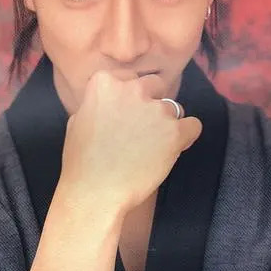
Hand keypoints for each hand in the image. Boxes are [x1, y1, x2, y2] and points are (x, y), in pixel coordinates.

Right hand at [60, 69, 202, 214]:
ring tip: (153, 148)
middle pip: (155, 86)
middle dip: (151, 104)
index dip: (131, 97)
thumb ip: (98, 104)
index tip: (128, 113)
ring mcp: (156, 110)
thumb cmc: (82, 163)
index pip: (130, 78)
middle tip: (142, 130)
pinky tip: (172, 149)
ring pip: (174, 108)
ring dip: (166, 124)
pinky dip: (186, 137)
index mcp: (105, 83)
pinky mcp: (175, 131)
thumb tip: (110, 102)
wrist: (95, 193)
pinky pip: (193, 125)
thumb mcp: (77, 121)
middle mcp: (132, 90)